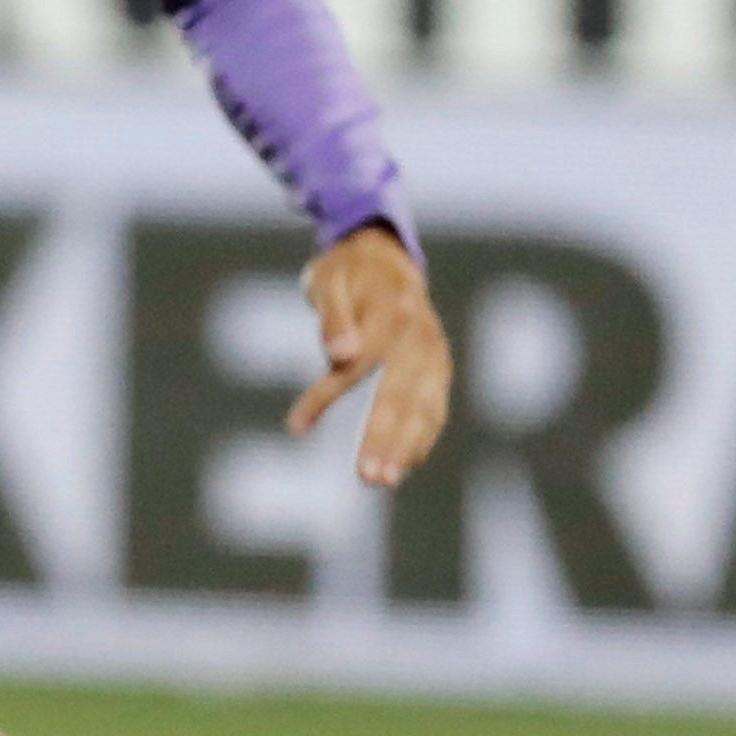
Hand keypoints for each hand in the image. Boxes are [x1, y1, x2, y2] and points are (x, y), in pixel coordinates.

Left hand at [293, 222, 450, 488]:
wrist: (384, 256)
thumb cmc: (346, 272)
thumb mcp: (329, 282)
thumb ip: (332, 319)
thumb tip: (339, 356)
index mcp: (390, 314)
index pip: (356, 365)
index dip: (325, 396)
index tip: (296, 426)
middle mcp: (418, 336)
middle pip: (400, 394)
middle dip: (384, 438)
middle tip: (369, 478)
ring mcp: (434, 352)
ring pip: (424, 406)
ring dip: (407, 446)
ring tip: (385, 480)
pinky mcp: (439, 365)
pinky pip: (435, 405)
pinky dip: (423, 436)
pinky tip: (407, 464)